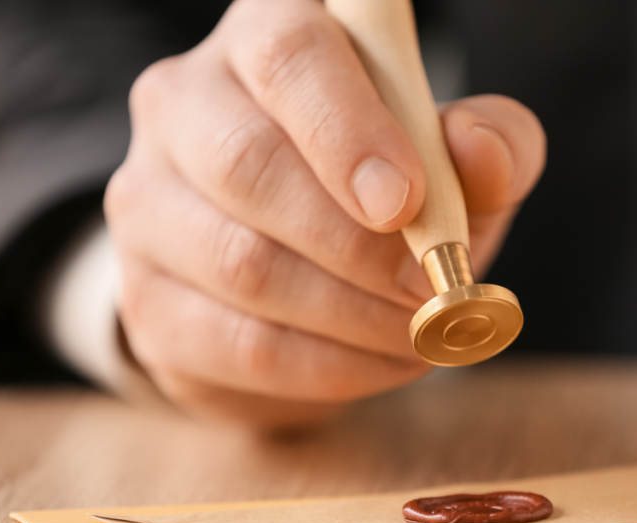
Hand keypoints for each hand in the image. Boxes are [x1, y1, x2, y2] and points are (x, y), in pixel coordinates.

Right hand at [104, 0, 545, 429]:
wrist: (302, 278)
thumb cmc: (384, 198)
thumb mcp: (454, 163)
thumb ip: (489, 145)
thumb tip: (478, 154)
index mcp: (263, 41)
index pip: (287, 57)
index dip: (347, 130)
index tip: (405, 203)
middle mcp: (183, 107)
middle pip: (248, 165)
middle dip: (356, 246)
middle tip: (430, 291)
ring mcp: (147, 204)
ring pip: (239, 264)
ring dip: (352, 316)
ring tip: (421, 334)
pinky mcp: (146, 298)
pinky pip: (236, 343)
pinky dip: (326, 367)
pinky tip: (380, 362)